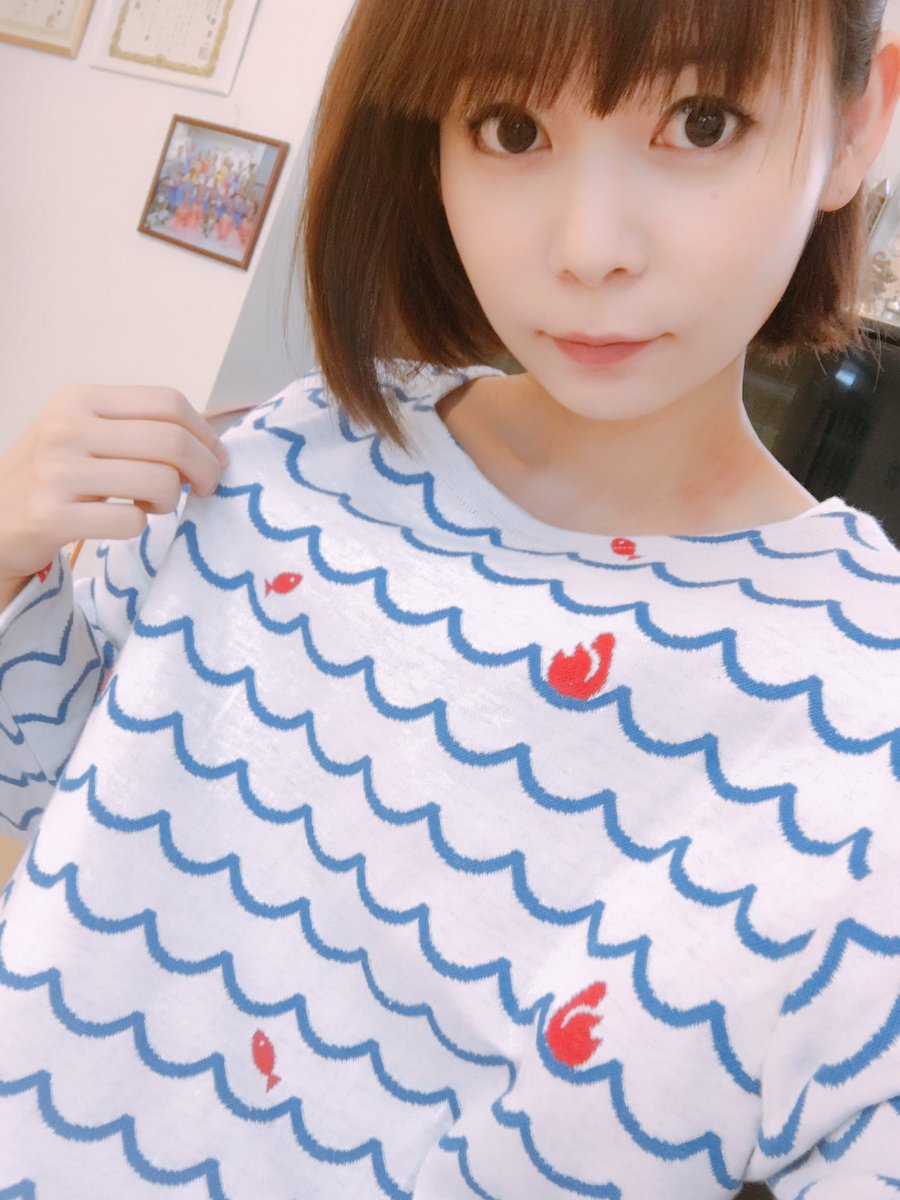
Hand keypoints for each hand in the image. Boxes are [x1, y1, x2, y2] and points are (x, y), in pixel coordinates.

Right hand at [0, 384, 228, 606]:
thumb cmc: (53, 477)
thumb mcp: (84, 434)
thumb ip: (139, 430)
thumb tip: (210, 447)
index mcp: (80, 399)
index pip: (168, 402)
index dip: (204, 433)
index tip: (214, 457)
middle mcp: (66, 428)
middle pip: (171, 440)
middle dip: (204, 469)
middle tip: (203, 488)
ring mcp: (57, 472)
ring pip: (159, 481)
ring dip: (170, 500)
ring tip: (152, 504)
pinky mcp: (52, 517)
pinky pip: (131, 521)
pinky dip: (140, 525)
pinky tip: (122, 521)